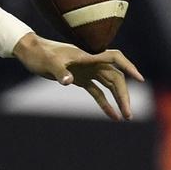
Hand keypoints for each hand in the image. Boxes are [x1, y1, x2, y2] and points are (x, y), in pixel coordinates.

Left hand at [12, 33, 143, 119]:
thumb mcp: (50, 63)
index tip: (139, 79)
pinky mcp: (81, 79)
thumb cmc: (40, 54)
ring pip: (110, 86)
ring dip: (118, 100)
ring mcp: (88, 71)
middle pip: (116, 78)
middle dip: (124, 95)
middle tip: (129, 113)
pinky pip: (98, 92)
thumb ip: (60, 72)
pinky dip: (105, 103)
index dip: (129, 67)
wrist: (31, 52)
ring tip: (126, 117)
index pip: (116, 58)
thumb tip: (68, 82)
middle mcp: (93, 63)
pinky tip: (113, 116)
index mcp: (89, 55)